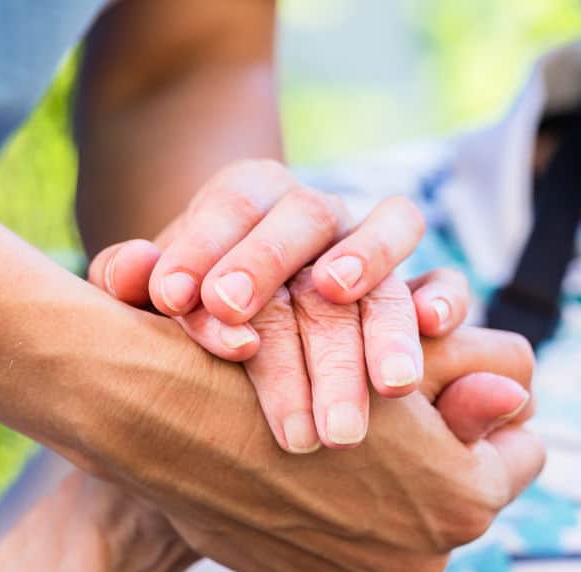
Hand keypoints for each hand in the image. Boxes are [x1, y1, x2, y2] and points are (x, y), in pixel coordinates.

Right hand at [75, 310, 543, 571]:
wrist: (181, 419)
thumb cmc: (295, 370)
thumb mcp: (391, 367)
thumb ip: (472, 391)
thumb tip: (520, 398)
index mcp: (464, 501)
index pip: (524, 454)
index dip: (498, 417)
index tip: (469, 395)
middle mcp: (422, 558)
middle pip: (458, 500)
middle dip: (439, 463)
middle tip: (401, 417)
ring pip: (397, 531)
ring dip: (382, 497)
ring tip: (342, 447)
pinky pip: (342, 558)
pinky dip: (330, 528)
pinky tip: (297, 483)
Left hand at [88, 160, 467, 450]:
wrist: (255, 311)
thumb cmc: (203, 305)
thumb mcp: (164, 290)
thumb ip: (140, 279)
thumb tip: (136, 274)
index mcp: (255, 196)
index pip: (233, 202)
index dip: (206, 245)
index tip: (179, 302)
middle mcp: (318, 212)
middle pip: (303, 219)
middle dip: (271, 271)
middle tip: (241, 338)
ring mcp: (372, 245)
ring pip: (385, 246)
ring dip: (372, 305)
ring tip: (367, 367)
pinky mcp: (417, 286)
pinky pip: (444, 281)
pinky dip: (443, 298)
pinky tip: (432, 329)